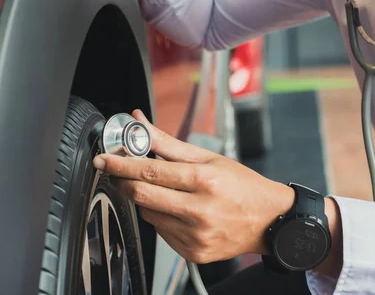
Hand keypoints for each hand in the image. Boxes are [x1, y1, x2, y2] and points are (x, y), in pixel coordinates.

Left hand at [93, 110, 295, 263]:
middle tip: (114, 170)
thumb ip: (167, 142)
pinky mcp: (193, 252)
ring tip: (159, 189)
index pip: (150, 171)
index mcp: (204, 180)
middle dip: (122, 181)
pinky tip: (173, 208)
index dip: (121, 164)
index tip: (104, 158)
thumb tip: (139, 122)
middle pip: (142, 195)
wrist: (269, 221)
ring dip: (143, 198)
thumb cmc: (242, 186)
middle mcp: (200, 210)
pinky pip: (160, 232)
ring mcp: (196, 235)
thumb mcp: (208, 157)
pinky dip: (159, 216)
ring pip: (148, 214)